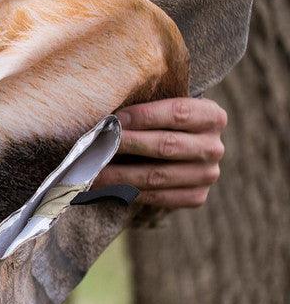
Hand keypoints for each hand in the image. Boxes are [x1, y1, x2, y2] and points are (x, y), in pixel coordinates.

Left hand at [95, 98, 226, 208]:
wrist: (176, 152)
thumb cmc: (159, 122)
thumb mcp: (160, 106)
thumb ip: (142, 106)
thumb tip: (105, 116)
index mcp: (212, 116)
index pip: (178, 112)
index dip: (143, 115)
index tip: (113, 120)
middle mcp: (214, 147)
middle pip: (166, 145)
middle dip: (125, 144)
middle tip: (94, 146)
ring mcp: (208, 175)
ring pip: (157, 175)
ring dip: (119, 174)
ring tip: (90, 170)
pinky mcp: (196, 197)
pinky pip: (157, 197)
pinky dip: (127, 192)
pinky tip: (104, 187)